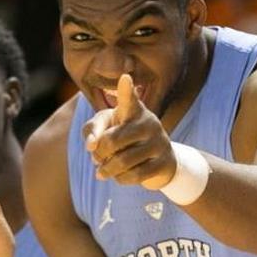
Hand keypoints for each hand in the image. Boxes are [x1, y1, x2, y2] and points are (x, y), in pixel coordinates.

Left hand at [83, 74, 176, 189]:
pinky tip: (118, 176)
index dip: (125, 90)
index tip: (124, 78)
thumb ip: (91, 130)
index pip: (128, 99)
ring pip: (122, 161)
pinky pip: (135, 175)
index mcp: (134, 111)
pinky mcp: (164, 162)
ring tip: (102, 171)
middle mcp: (149, 122)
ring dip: (106, 170)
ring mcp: (159, 142)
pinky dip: (120, 179)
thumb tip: (92, 145)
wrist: (157, 160)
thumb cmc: (122, 138)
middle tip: (96, 159)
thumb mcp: (105, 128)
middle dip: (98, 153)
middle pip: (112, 141)